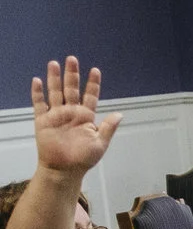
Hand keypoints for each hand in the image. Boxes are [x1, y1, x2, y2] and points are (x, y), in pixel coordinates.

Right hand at [29, 58, 120, 177]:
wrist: (64, 170)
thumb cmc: (83, 159)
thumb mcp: (100, 143)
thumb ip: (108, 128)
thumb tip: (120, 114)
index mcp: (86, 117)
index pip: (90, 96)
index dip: (93, 84)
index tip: (95, 70)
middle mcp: (71, 112)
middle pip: (71, 89)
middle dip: (72, 74)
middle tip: (72, 59)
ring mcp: (56, 115)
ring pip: (55, 92)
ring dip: (54, 78)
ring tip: (54, 63)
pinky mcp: (43, 120)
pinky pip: (39, 104)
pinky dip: (37, 93)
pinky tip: (37, 80)